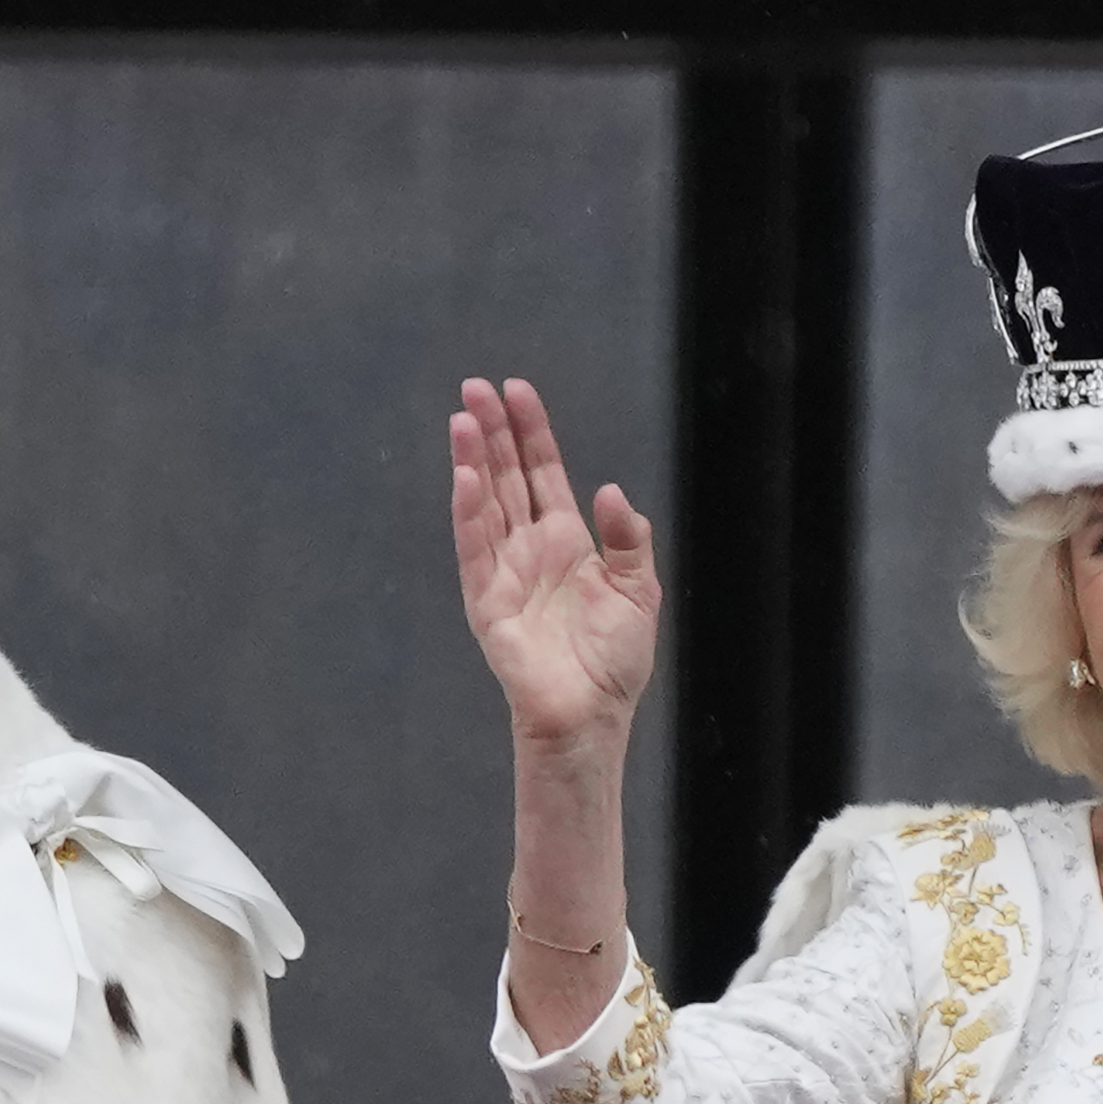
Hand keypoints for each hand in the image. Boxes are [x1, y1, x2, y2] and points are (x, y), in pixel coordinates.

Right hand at [449, 377, 660, 753]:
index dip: (531, 432)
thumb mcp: (639, 592)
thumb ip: (629, 540)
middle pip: (506, 478)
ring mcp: (504, 573)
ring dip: (473, 462)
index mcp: (567, 541)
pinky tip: (466, 477)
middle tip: (474, 387)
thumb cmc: (614, 663)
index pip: (543, 473)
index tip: (517, 390)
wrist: (591, 716)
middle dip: (492, 432)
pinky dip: (469, 514)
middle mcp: (530, 549)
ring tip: (463, 419)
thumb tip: (608, 490)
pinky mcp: (488, 604)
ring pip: (485, 505)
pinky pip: (475, 551)